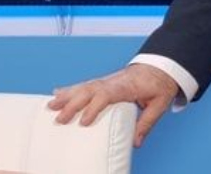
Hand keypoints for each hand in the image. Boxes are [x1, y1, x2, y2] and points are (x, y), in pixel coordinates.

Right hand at [48, 63, 179, 147]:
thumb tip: (135, 143)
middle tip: (59, 119)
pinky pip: (84, 85)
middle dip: (73, 104)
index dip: (94, 107)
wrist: (160, 67)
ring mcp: (106, 80)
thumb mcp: (159, 104)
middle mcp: (113, 82)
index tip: (84, 122)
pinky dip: (69, 89)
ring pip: (83, 86)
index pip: (107, 95)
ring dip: (66, 96)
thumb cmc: (159, 85)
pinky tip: (56, 93)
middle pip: (89, 90)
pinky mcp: (103, 82)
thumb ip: (147, 122)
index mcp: (126, 86)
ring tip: (50, 106)